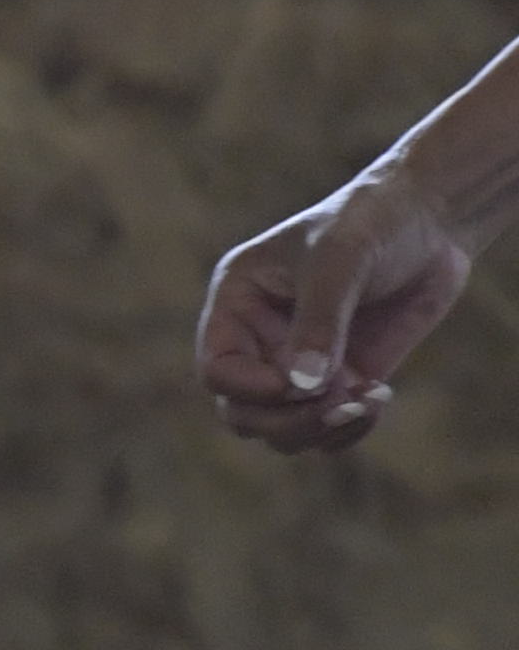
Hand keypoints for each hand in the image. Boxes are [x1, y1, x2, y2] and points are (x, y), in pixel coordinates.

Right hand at [194, 166, 471, 454]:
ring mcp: (299, 365)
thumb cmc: (373, 222)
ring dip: (321, 429)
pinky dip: (349, 429)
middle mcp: (258, 341)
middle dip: (288, 419)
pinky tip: (379, 397)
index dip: (251, 388)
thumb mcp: (341, 260)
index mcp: (237, 305)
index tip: (300, 383)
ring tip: (367, 400)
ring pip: (281, 431)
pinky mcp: (340, 380)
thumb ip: (319, 322)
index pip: (218, 370)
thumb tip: (302, 387)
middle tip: (340, 403)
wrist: (432, 218)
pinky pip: (326, 430)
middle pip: (243, 413)